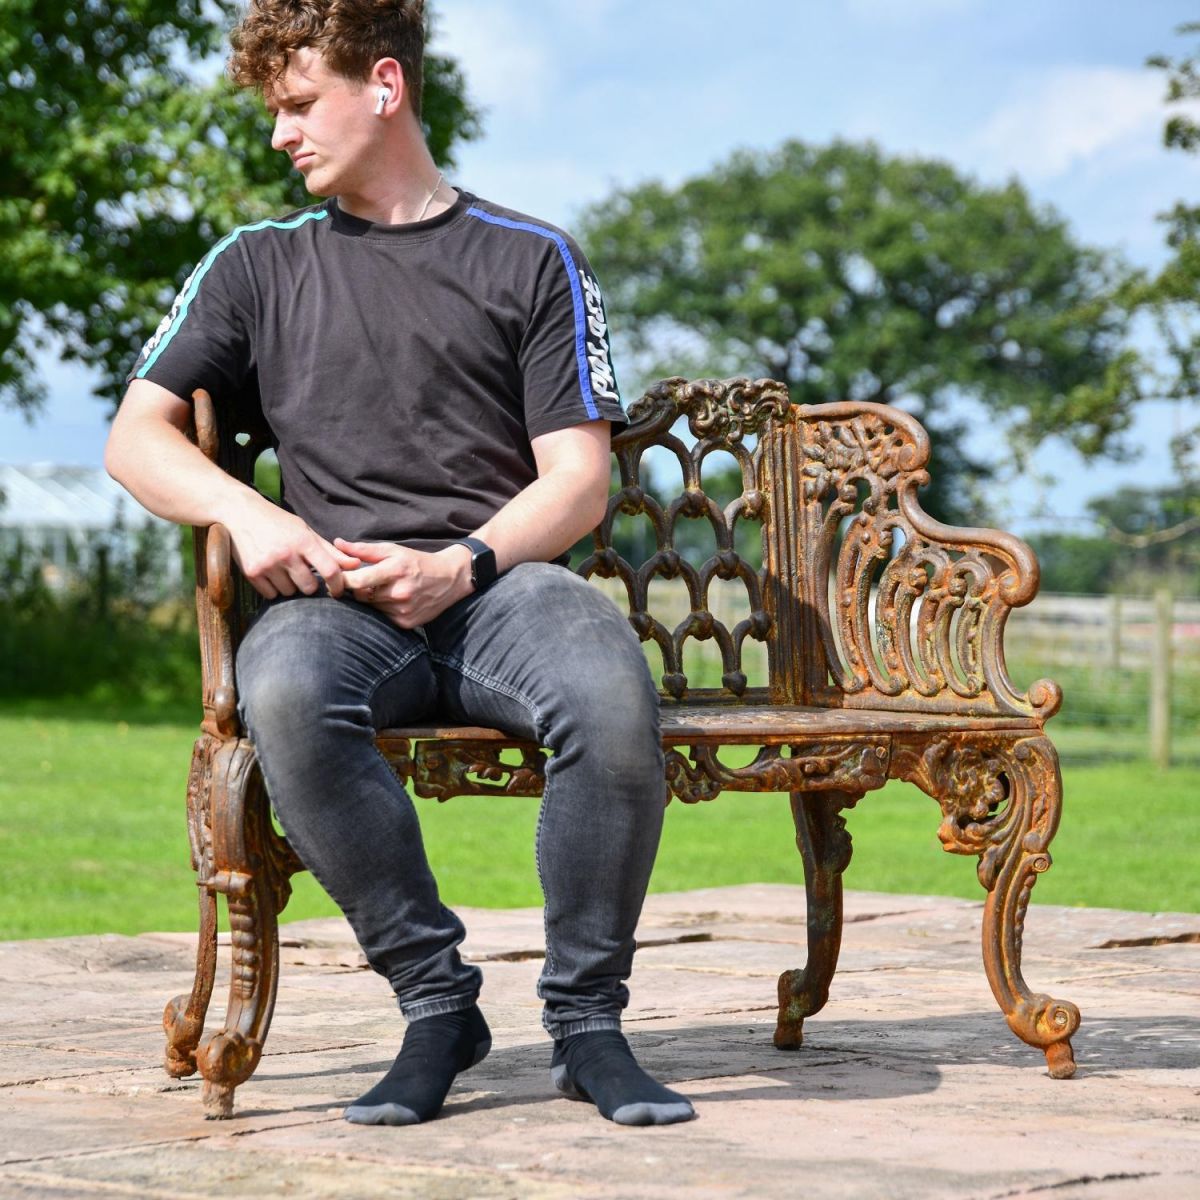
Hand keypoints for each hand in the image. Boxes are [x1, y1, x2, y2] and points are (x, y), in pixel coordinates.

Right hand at [224, 499, 359, 598]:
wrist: (241, 513)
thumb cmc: (279, 522)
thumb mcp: (306, 531)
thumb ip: (331, 551)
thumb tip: (356, 564)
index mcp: (303, 541)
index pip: (330, 570)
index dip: (338, 585)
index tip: (338, 591)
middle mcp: (286, 554)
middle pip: (309, 587)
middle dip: (309, 584)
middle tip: (302, 572)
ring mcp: (267, 565)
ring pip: (289, 592)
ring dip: (289, 585)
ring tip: (282, 569)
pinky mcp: (252, 573)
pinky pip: (271, 595)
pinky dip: (273, 588)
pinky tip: (270, 572)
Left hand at [337, 539, 472, 627]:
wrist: (450, 579)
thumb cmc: (417, 562)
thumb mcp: (393, 550)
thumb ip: (364, 550)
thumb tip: (337, 543)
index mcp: (395, 570)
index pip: (357, 581)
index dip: (343, 580)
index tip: (338, 577)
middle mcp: (399, 592)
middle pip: (360, 596)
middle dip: (358, 589)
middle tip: (363, 582)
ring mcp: (403, 610)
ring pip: (370, 608)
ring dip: (370, 600)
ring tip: (382, 589)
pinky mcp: (406, 623)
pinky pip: (382, 617)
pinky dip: (382, 609)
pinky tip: (392, 600)